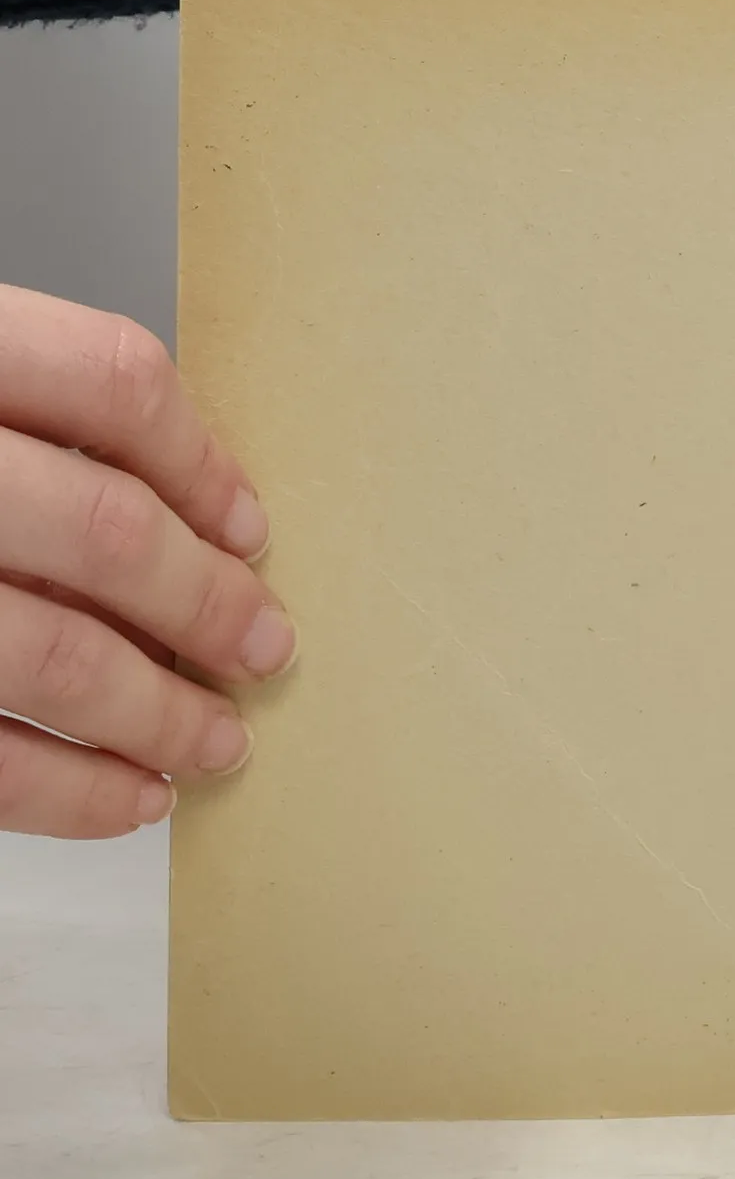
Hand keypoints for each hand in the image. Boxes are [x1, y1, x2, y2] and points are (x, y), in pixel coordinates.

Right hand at [0, 288, 295, 837]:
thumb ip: (15, 413)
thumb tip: (188, 516)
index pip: (107, 378)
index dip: (200, 460)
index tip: (250, 527)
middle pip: (103, 529)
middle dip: (206, 604)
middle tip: (265, 650)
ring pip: (55, 659)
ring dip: (160, 714)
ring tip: (216, 743)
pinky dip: (73, 793)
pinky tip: (131, 800)